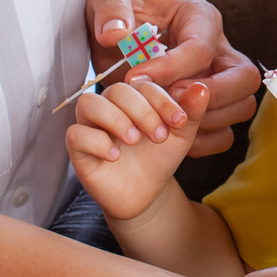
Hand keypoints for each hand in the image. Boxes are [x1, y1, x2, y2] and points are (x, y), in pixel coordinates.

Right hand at [67, 74, 204, 221]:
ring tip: (134, 140)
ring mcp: (90, 125)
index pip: (143, 83)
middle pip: (117, 90)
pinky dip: (96, 141)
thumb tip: (201, 88)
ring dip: (115, 118)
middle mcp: (109, 105)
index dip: (162, 99)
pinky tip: (115, 156)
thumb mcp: (180, 135)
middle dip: (141, 111)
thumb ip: (190, 112)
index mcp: (134, 96)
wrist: (145, 192)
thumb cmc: (160, 156)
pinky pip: (75, 134)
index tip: (179, 121)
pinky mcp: (78, 148)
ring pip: (89, 103)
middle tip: (159, 135)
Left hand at [87, 0, 258, 155]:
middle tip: (168, 102)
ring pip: (242, 106)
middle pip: (244, 77)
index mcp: (200, 17)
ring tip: (164, 119)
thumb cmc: (116, 14)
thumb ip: (109, 10)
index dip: (169, 69)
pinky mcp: (212, 106)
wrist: (113, 37)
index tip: (134, 80)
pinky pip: (225, 133)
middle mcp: (220, 48)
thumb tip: (115, 34)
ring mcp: (220, 79)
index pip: (201, 49)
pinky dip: (204, 141)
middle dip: (210, 97)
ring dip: (207, 120)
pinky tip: (170, 136)